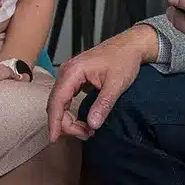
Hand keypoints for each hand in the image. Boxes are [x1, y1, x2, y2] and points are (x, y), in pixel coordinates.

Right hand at [47, 25, 158, 140]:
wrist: (130, 46)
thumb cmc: (124, 59)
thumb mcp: (116, 84)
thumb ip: (103, 104)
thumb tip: (92, 124)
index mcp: (73, 71)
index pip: (57, 101)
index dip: (55, 122)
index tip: (54, 139)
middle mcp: (67, 72)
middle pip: (56, 104)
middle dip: (66, 124)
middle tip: (85, 135)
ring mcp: (70, 75)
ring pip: (60, 103)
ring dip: (69, 119)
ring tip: (87, 131)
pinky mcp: (75, 79)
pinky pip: (66, 99)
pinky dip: (71, 112)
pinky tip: (83, 121)